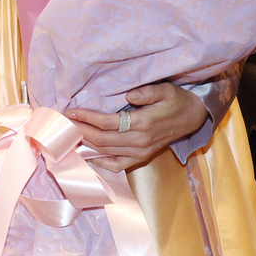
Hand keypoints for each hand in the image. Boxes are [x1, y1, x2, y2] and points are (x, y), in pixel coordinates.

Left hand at [66, 82, 208, 172]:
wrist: (193, 118)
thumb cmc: (176, 101)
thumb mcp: (165, 90)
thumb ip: (147, 92)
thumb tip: (129, 95)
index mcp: (143, 123)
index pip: (107, 123)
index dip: (86, 118)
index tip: (70, 112)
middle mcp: (139, 141)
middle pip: (101, 139)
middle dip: (79, 131)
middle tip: (63, 123)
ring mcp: (140, 152)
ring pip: (105, 152)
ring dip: (85, 144)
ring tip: (69, 135)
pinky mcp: (141, 158)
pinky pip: (117, 165)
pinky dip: (100, 162)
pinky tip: (86, 155)